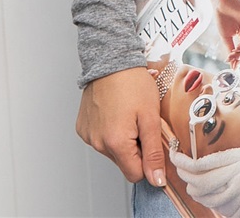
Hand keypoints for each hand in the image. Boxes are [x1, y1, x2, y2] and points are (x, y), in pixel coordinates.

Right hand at [76, 67, 165, 185]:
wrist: (111, 59)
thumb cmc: (132, 83)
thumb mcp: (151, 116)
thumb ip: (153, 152)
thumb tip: (156, 181)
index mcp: (116, 143)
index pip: (136, 174)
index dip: (147, 159)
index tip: (150, 139)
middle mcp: (98, 144)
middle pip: (123, 163)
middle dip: (135, 148)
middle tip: (140, 122)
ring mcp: (88, 136)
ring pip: (112, 151)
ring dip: (122, 139)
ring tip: (127, 113)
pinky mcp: (82, 127)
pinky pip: (100, 139)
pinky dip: (109, 130)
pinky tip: (114, 111)